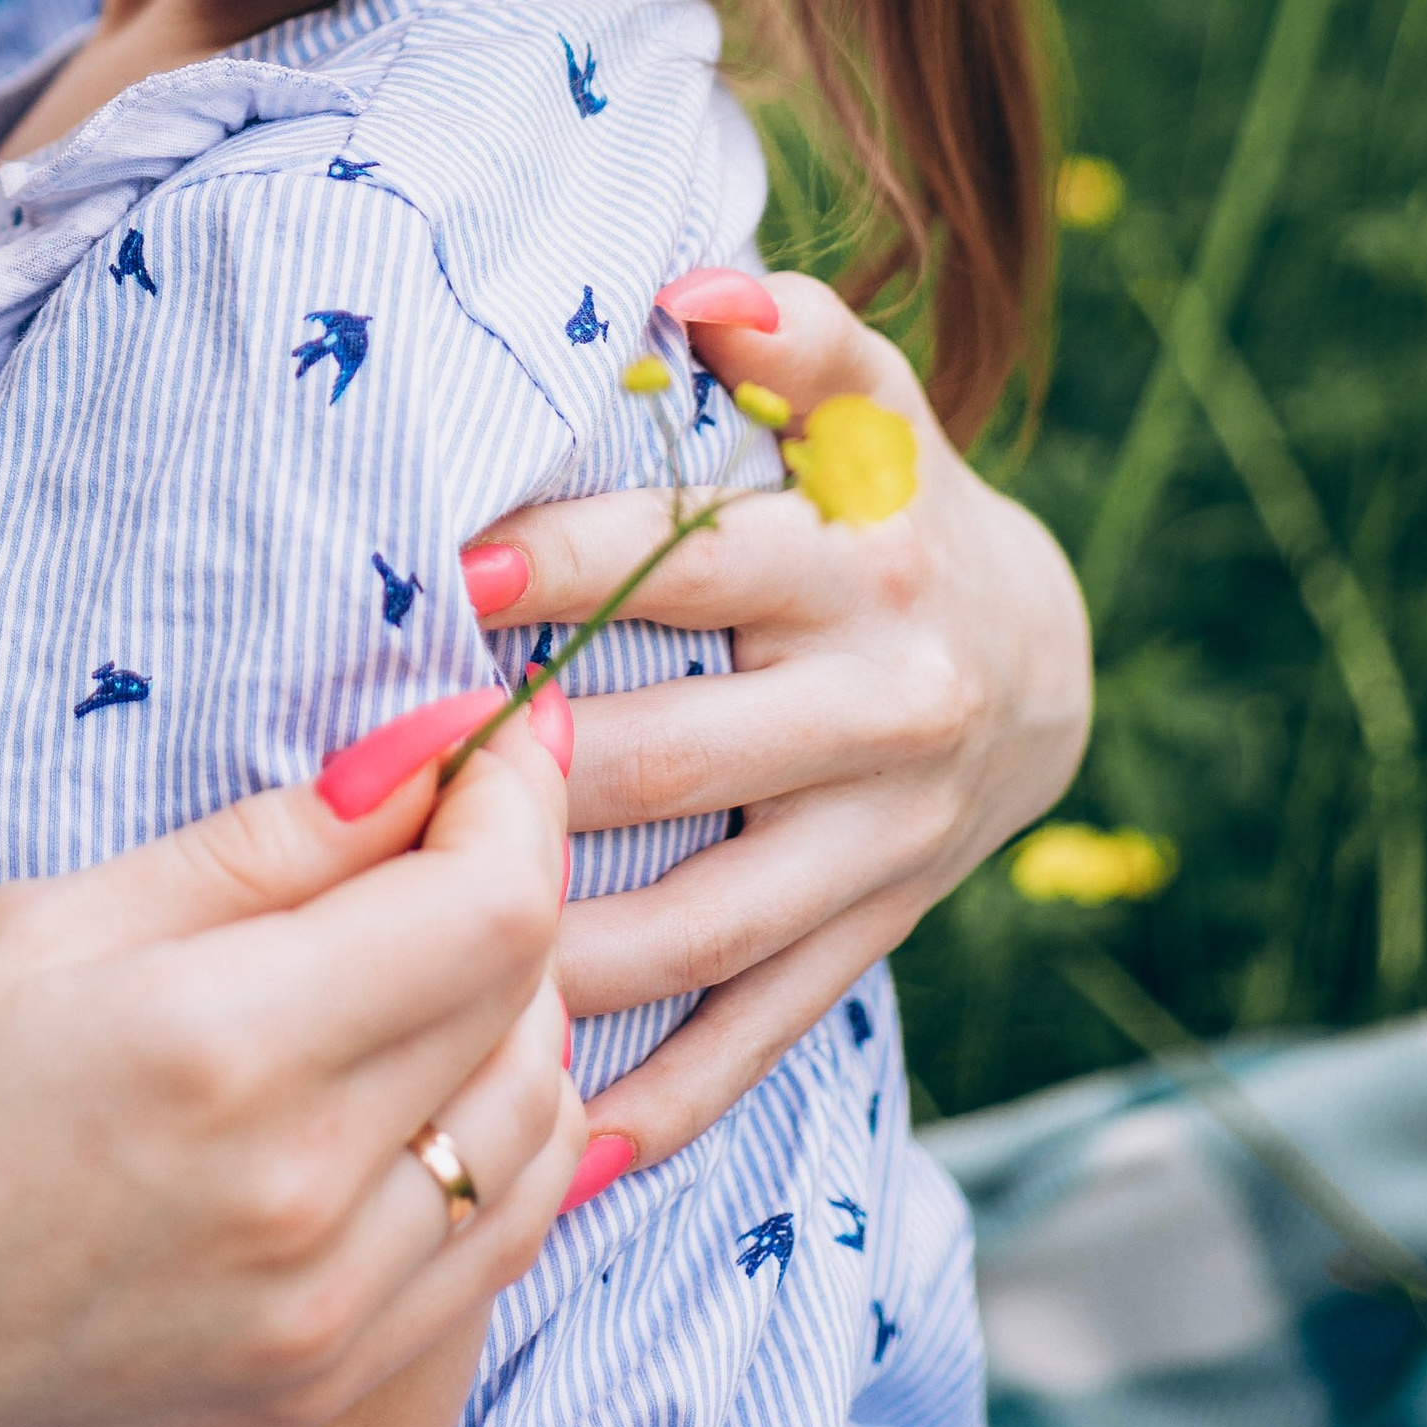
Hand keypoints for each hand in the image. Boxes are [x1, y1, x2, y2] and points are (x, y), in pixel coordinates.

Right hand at [0, 713, 583, 1426]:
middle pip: (529, 998)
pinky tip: (437, 1075)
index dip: (516, 795)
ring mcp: (326, 1307)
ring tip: (426, 941)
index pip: (490, 905)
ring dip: (518, 1005)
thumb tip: (424, 753)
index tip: (492, 731)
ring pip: (538, 1122)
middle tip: (445, 817)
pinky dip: (506, 1135)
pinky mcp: (325, 1380)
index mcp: (225, 1046)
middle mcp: (305, 1190)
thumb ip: (265, 843)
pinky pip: (504, 1241)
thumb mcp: (56, 919)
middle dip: (513, 872)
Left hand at [465, 272, 1089, 1170]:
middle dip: (526, 779)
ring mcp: (882, 845)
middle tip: (379, 793)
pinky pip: (761, 1031)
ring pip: (704, 924)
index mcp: (863, 566)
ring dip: (560, 955)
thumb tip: (691, 284)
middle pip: (675, 758)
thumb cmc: (894, 500)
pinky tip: (552, 1143)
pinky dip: (666, 1095)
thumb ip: (793, 330)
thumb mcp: (870, 401)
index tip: (439, 575)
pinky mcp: (871, 934)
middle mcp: (884, 712)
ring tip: (417, 967)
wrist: (1047, 656)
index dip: (566, 566)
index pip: (694, 560)